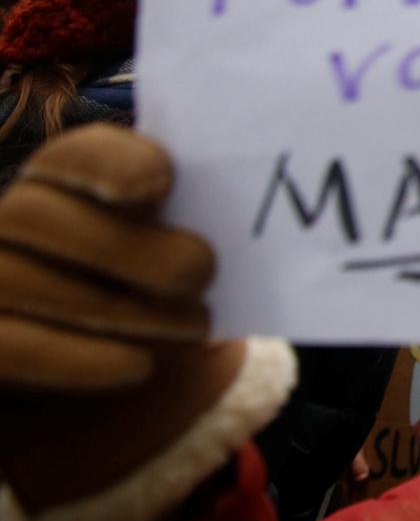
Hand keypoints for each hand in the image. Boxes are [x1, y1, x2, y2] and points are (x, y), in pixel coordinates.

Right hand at [0, 125, 247, 514]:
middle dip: (123, 247)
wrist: (106, 355)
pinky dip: (76, 361)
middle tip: (202, 273)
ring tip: (192, 326)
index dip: (109, 163)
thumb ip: (205, 210)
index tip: (161, 184)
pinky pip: (9, 348)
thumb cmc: (156, 281)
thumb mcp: (178, 239)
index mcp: (63, 178)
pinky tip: (138, 367)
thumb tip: (289, 194)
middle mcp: (7, 219)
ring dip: (116, 309)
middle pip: (35, 216)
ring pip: (18, 282)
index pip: (72, 153)